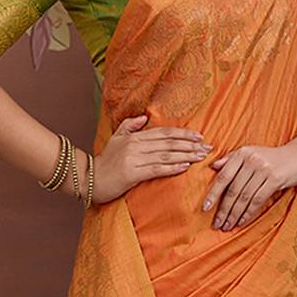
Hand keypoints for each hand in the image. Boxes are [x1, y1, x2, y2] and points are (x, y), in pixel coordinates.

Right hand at [91, 114, 211, 203]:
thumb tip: (145, 117)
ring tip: (201, 156)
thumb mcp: (115, 139)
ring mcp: (134, 159)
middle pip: (168, 142)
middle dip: (190, 144)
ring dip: (186, 155)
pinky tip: (185, 166)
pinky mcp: (132, 173)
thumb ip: (130, 126)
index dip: (183, 133)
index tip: (199, 136)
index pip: (164, 133)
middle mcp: (135, 145)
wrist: (88, 179)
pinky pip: (156, 169)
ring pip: (165, 155)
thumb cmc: (105, 162)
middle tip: (207, 146)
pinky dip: (172, 167)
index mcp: (134, 136)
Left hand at [202, 135, 296, 230]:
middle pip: (233, 190)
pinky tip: (241, 221)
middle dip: (223, 209)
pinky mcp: (275, 179)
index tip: (205, 208)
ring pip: (244, 197)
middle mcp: (251, 160)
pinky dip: (248, 213)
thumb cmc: (271, 158)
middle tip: (217, 223)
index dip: (213, 193)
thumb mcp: (251, 154)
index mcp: (242, 153)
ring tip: (227, 225)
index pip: (223, 176)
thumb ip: (231, 159)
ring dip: (234, 214)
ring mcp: (263, 169)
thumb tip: (213, 166)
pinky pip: (257, 200)